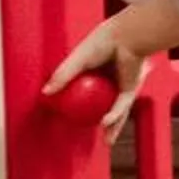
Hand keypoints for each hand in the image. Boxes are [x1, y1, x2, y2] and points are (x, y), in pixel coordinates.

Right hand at [44, 20, 146, 141]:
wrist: (127, 37)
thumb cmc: (102, 43)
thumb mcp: (77, 60)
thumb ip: (62, 76)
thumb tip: (45, 93)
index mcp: (97, 69)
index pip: (86, 89)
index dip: (78, 102)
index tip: (68, 114)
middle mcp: (111, 78)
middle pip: (103, 104)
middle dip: (100, 120)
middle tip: (90, 132)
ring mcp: (123, 84)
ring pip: (117, 110)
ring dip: (113, 126)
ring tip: (108, 141)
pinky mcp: (132, 88)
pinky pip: (122, 106)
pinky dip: (114, 115)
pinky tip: (106, 125)